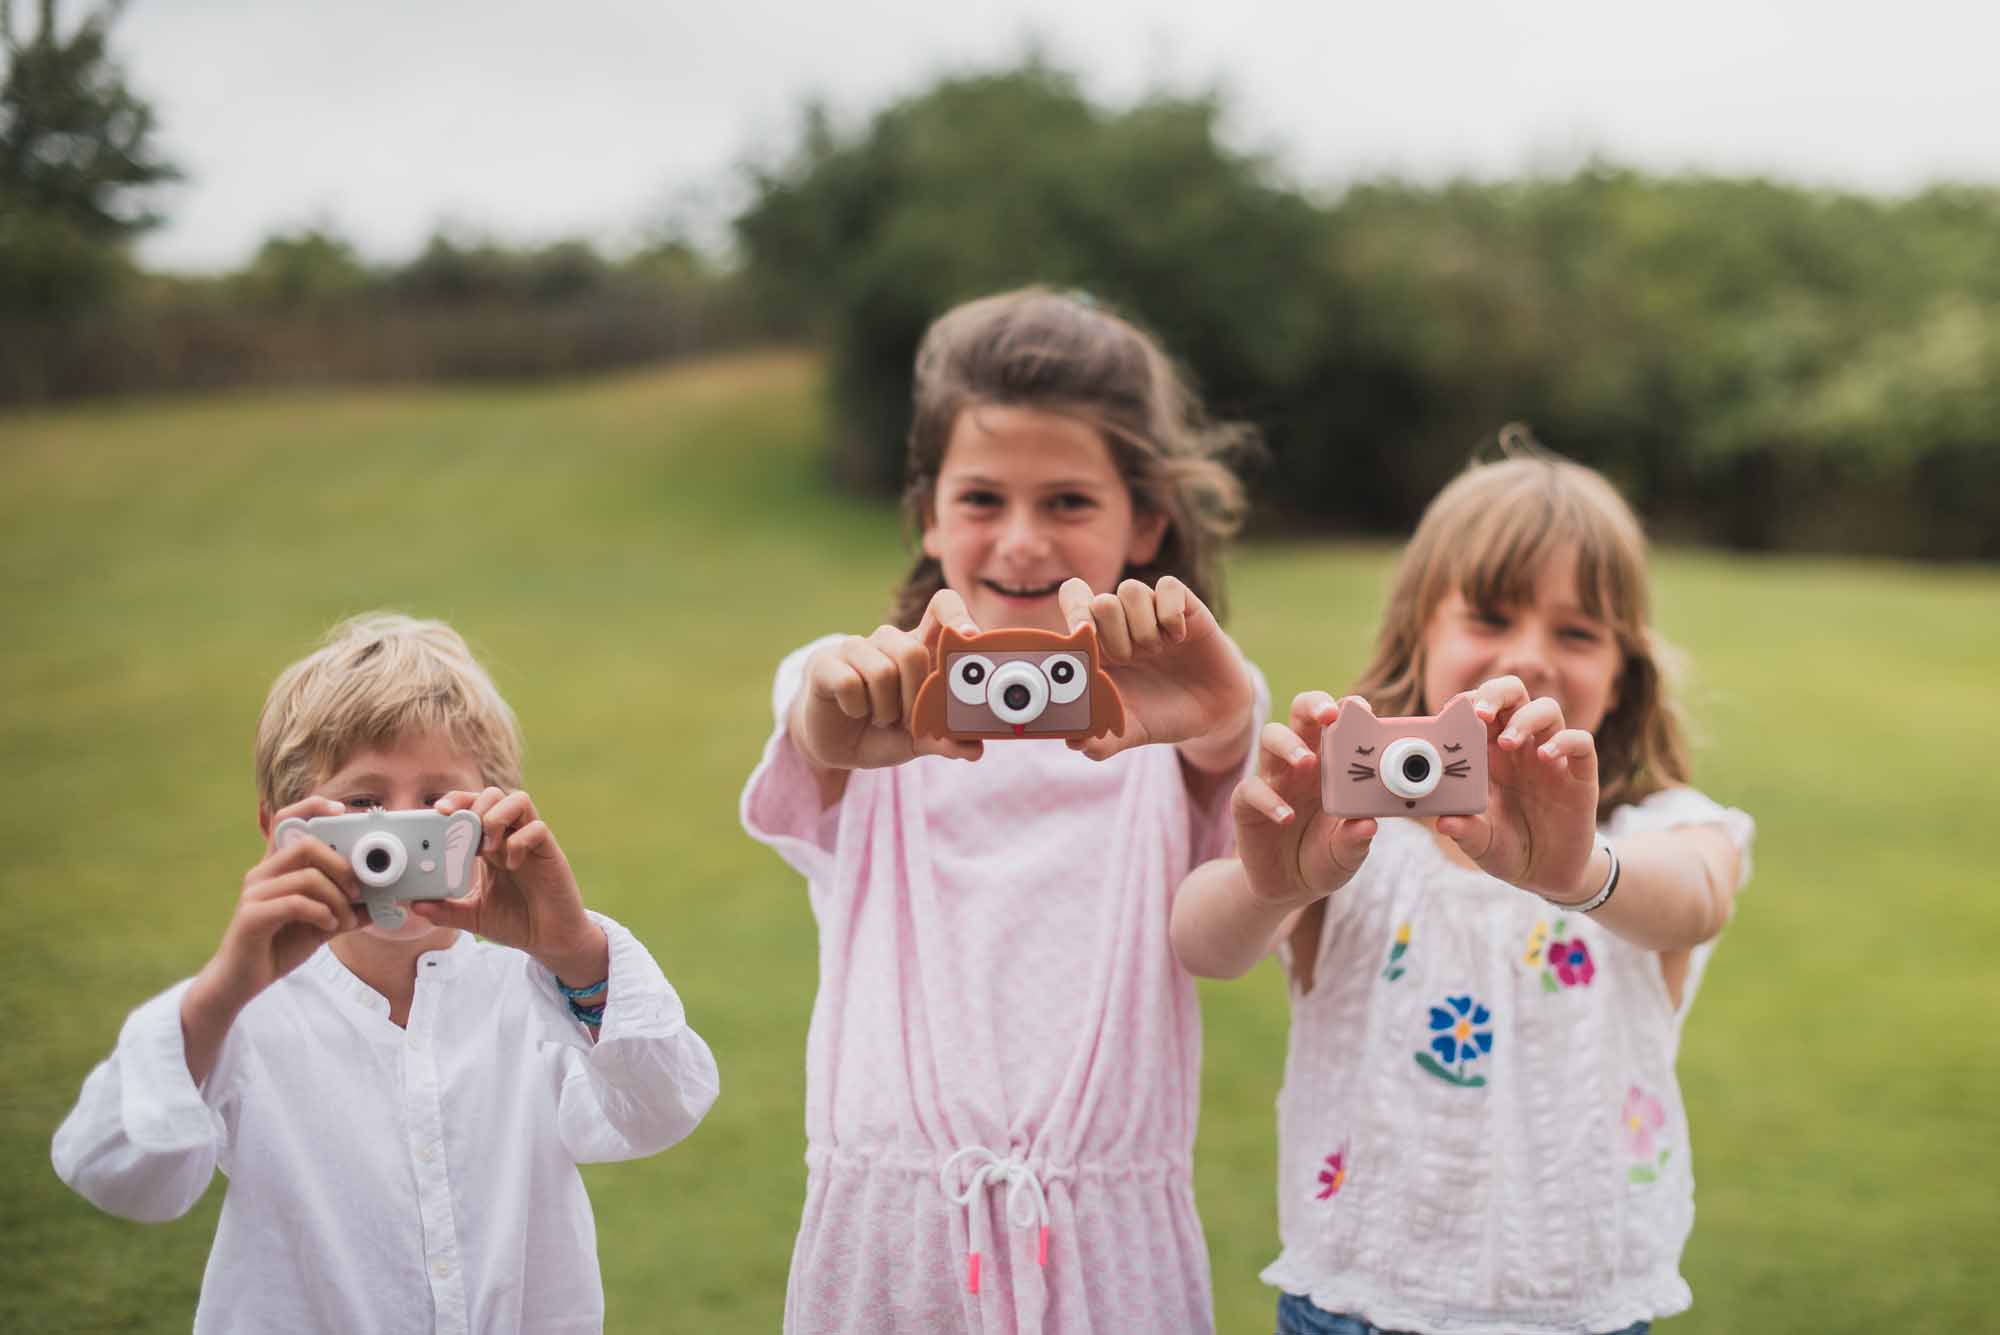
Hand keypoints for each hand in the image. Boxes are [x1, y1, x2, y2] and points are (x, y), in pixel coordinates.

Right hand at [196, 796, 365, 1014]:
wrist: (240, 981)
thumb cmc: (278, 945)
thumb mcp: (320, 924)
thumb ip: (345, 909)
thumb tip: (379, 904)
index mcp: (277, 868)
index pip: (287, 820)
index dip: (313, 807)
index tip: (342, 811)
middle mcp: (262, 873)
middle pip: (306, 844)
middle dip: (341, 865)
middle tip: (357, 891)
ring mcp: (254, 893)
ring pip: (307, 876)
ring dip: (337, 898)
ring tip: (343, 920)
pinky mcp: (251, 916)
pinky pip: (295, 903)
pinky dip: (321, 913)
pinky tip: (327, 927)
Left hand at [412, 788, 605, 982]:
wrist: (549, 940)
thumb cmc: (515, 922)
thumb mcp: (472, 917)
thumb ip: (445, 910)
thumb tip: (414, 905)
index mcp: (489, 846)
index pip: (472, 807)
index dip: (456, 801)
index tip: (437, 812)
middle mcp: (510, 837)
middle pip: (493, 794)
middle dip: (474, 804)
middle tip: (462, 830)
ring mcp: (531, 842)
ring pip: (518, 800)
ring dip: (497, 816)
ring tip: (488, 846)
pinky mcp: (549, 852)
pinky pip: (537, 828)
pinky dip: (520, 840)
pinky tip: (511, 863)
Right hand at [790, 587, 985, 771]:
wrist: (834, 745)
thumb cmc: (881, 732)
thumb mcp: (918, 740)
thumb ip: (945, 739)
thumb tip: (975, 749)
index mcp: (918, 647)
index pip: (941, 607)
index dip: (957, 615)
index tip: (970, 637)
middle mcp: (888, 640)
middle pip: (912, 651)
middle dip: (915, 698)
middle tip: (908, 720)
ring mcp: (855, 648)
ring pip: (883, 671)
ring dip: (885, 708)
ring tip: (879, 718)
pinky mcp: (826, 662)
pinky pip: (850, 683)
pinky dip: (856, 708)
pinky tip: (853, 711)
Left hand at [1057, 576, 1255, 766]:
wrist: (1212, 715)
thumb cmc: (1161, 715)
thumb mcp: (1129, 732)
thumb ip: (1101, 740)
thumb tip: (1074, 744)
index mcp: (1100, 646)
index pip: (1074, 601)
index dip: (1074, 613)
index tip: (1087, 642)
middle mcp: (1123, 624)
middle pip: (1100, 600)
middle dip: (1112, 634)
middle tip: (1130, 659)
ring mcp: (1153, 614)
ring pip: (1131, 590)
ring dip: (1141, 626)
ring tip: (1155, 652)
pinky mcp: (1185, 607)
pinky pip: (1169, 586)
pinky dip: (1170, 613)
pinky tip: (1179, 638)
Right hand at [1232, 692, 1377, 906]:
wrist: (1289, 889)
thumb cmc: (1324, 857)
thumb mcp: (1347, 854)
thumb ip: (1356, 840)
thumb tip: (1367, 825)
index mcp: (1332, 766)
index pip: (1337, 725)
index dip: (1347, 710)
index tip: (1361, 708)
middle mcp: (1301, 765)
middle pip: (1300, 715)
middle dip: (1313, 705)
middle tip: (1330, 715)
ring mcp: (1273, 781)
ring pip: (1271, 739)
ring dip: (1288, 744)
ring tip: (1307, 761)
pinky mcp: (1247, 805)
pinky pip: (1250, 790)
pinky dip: (1268, 800)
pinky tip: (1286, 816)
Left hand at [1435, 676, 1599, 900]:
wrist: (1546, 874)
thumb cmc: (1506, 849)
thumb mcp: (1481, 844)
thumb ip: (1465, 831)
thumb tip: (1444, 823)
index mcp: (1488, 754)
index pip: (1479, 709)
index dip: (1466, 703)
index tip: (1449, 713)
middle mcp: (1520, 748)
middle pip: (1514, 695)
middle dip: (1496, 693)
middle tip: (1481, 713)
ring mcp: (1551, 758)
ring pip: (1547, 710)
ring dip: (1526, 717)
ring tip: (1508, 742)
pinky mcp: (1580, 775)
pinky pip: (1581, 742)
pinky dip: (1565, 741)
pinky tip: (1545, 757)